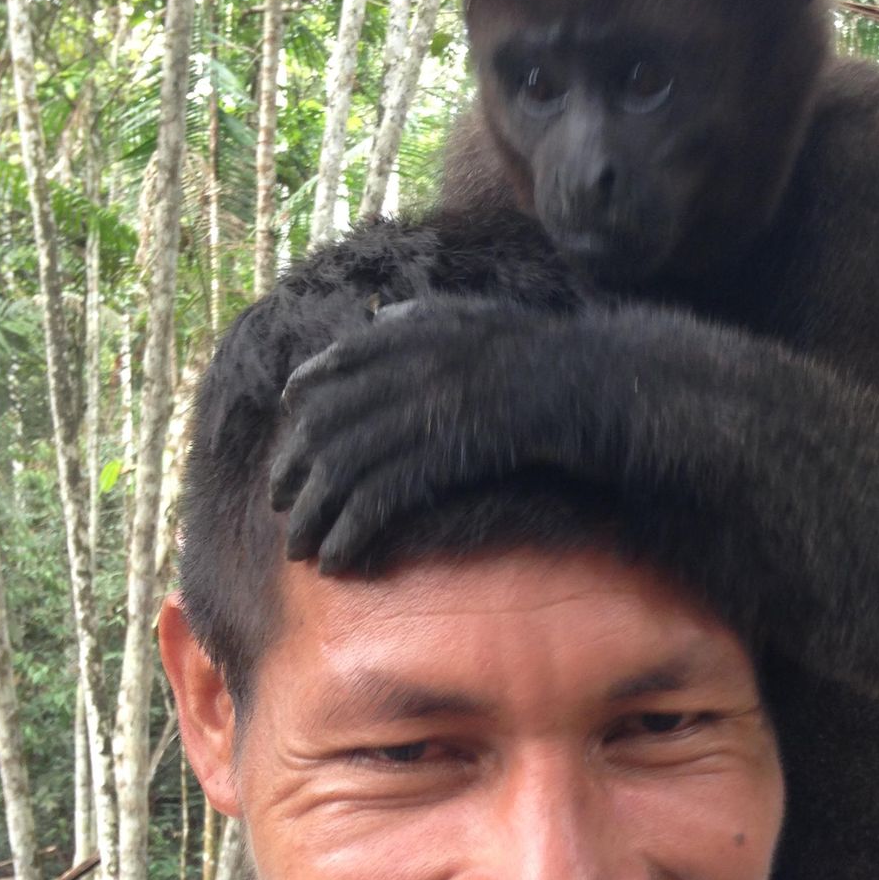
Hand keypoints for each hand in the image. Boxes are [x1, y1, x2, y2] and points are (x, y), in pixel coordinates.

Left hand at [270, 298, 588, 569]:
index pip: (329, 370)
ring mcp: (426, 410)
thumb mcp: (476, 319)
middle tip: (282, 509)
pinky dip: (350, 534)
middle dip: (294, 473)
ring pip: (342, 469)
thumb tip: (379, 317)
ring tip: (300, 551)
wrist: (597, 384)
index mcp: (411, 334)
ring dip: (314, 516)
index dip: (301, 409)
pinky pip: (379, 499)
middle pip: (324, 427)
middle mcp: (408, 368)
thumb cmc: (545, 356)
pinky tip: (340, 562)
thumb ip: (424, 318)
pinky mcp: (445, 455)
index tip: (287, 441)